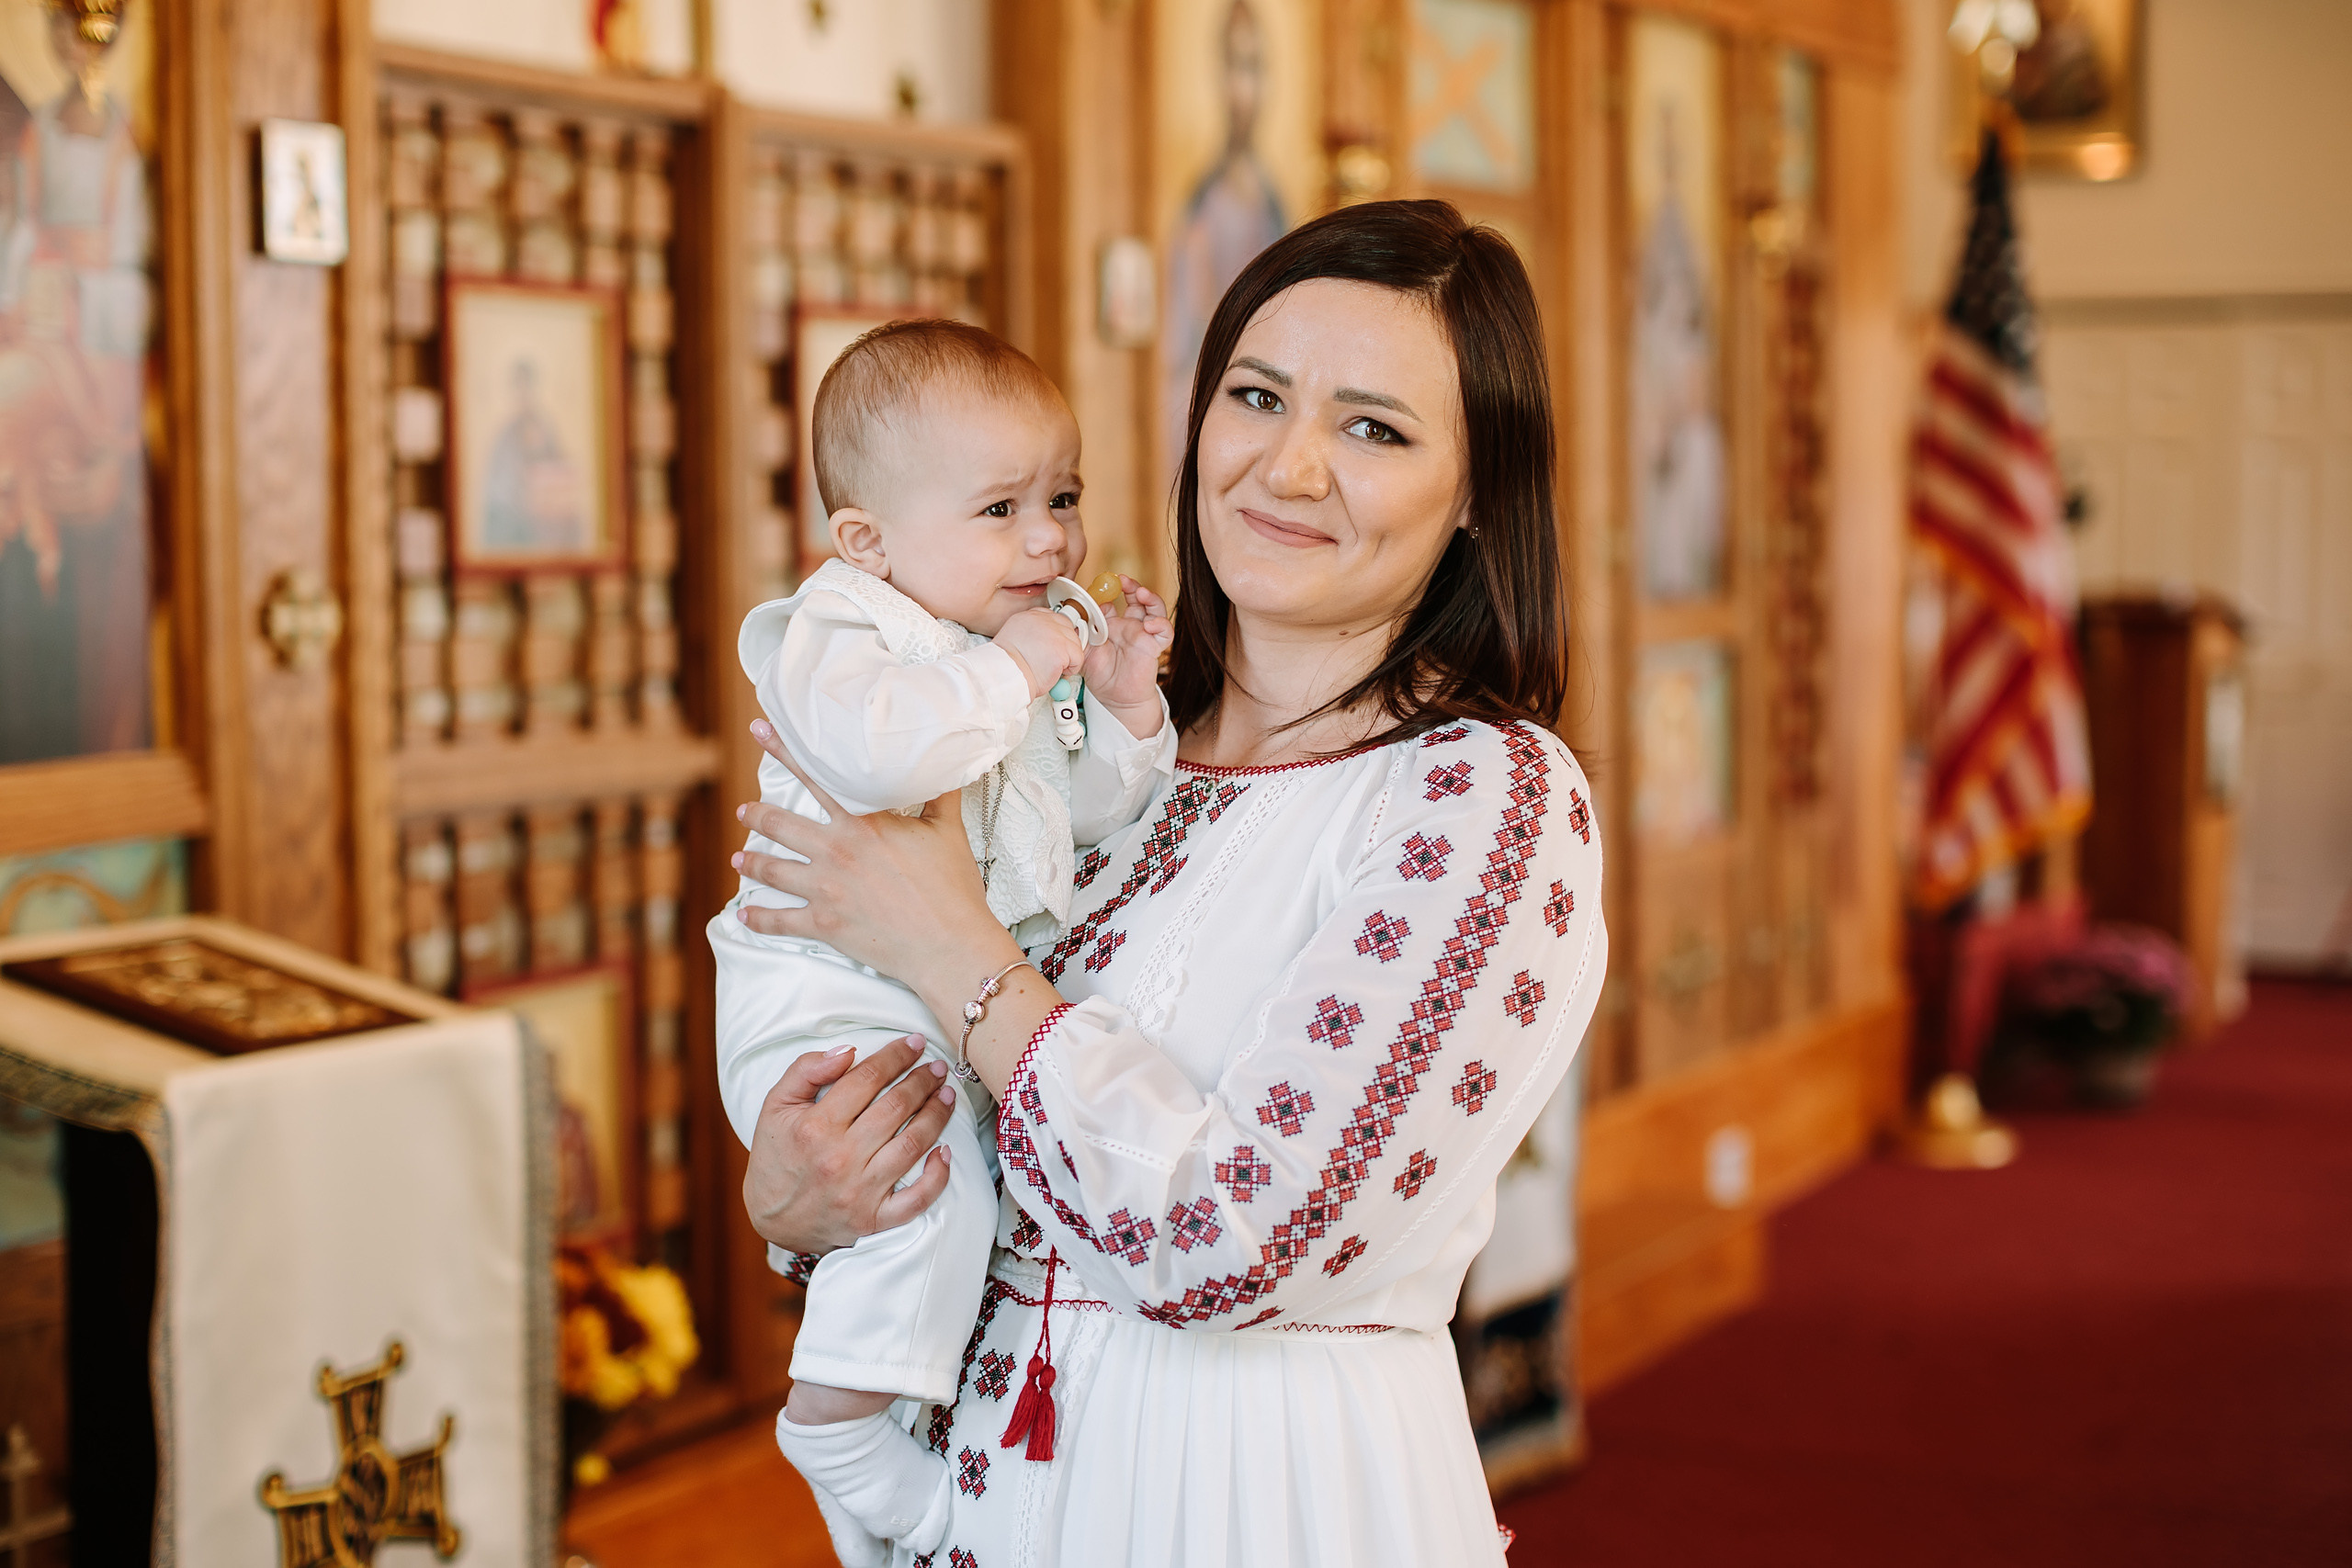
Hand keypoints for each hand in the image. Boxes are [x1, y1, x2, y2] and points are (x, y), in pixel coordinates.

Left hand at [733, 722, 1055, 1099]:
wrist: (947, 944)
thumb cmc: (951, 889)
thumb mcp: (948, 831)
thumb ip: (939, 795)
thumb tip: (946, 765)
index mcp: (862, 822)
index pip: (816, 777)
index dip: (785, 751)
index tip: (760, 732)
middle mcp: (836, 851)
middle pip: (782, 827)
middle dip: (758, 817)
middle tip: (744, 812)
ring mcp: (825, 889)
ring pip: (774, 870)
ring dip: (752, 863)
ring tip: (739, 859)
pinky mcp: (824, 924)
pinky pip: (781, 921)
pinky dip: (760, 919)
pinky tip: (744, 916)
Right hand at [742, 1035, 957, 1253]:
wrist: (772, 1218)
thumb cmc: (776, 1157)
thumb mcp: (776, 1105)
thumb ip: (806, 1070)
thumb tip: (848, 1051)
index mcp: (816, 1126)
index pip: (868, 1078)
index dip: (896, 1056)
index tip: (914, 1043)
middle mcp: (841, 1158)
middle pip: (896, 1107)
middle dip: (922, 1080)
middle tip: (936, 1068)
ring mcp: (860, 1191)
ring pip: (913, 1144)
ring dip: (936, 1114)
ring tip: (946, 1095)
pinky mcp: (874, 1219)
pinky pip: (917, 1199)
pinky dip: (937, 1176)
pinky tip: (946, 1152)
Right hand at [992, 607, 1085, 698]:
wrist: (1005, 678)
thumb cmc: (1007, 667)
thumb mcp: (1015, 639)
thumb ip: (1032, 634)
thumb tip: (1046, 640)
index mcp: (1027, 617)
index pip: (1052, 618)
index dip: (1056, 634)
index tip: (1051, 647)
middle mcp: (1041, 619)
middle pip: (1067, 627)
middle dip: (1064, 646)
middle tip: (1053, 660)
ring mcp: (1053, 632)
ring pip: (1074, 643)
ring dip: (1067, 658)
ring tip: (1050, 667)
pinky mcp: (1061, 647)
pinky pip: (1078, 658)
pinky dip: (1070, 669)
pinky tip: (1055, 672)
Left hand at [1080, 575, 1172, 724]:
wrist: (1115, 698)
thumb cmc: (1101, 674)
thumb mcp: (1085, 650)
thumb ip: (1081, 633)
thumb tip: (1075, 616)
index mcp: (1112, 624)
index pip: (1113, 600)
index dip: (1106, 592)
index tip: (1098, 587)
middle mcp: (1129, 625)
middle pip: (1136, 598)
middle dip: (1131, 586)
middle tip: (1122, 579)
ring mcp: (1143, 634)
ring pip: (1155, 609)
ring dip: (1150, 598)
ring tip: (1141, 593)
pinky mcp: (1154, 647)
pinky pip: (1164, 632)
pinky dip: (1160, 625)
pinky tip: (1149, 624)